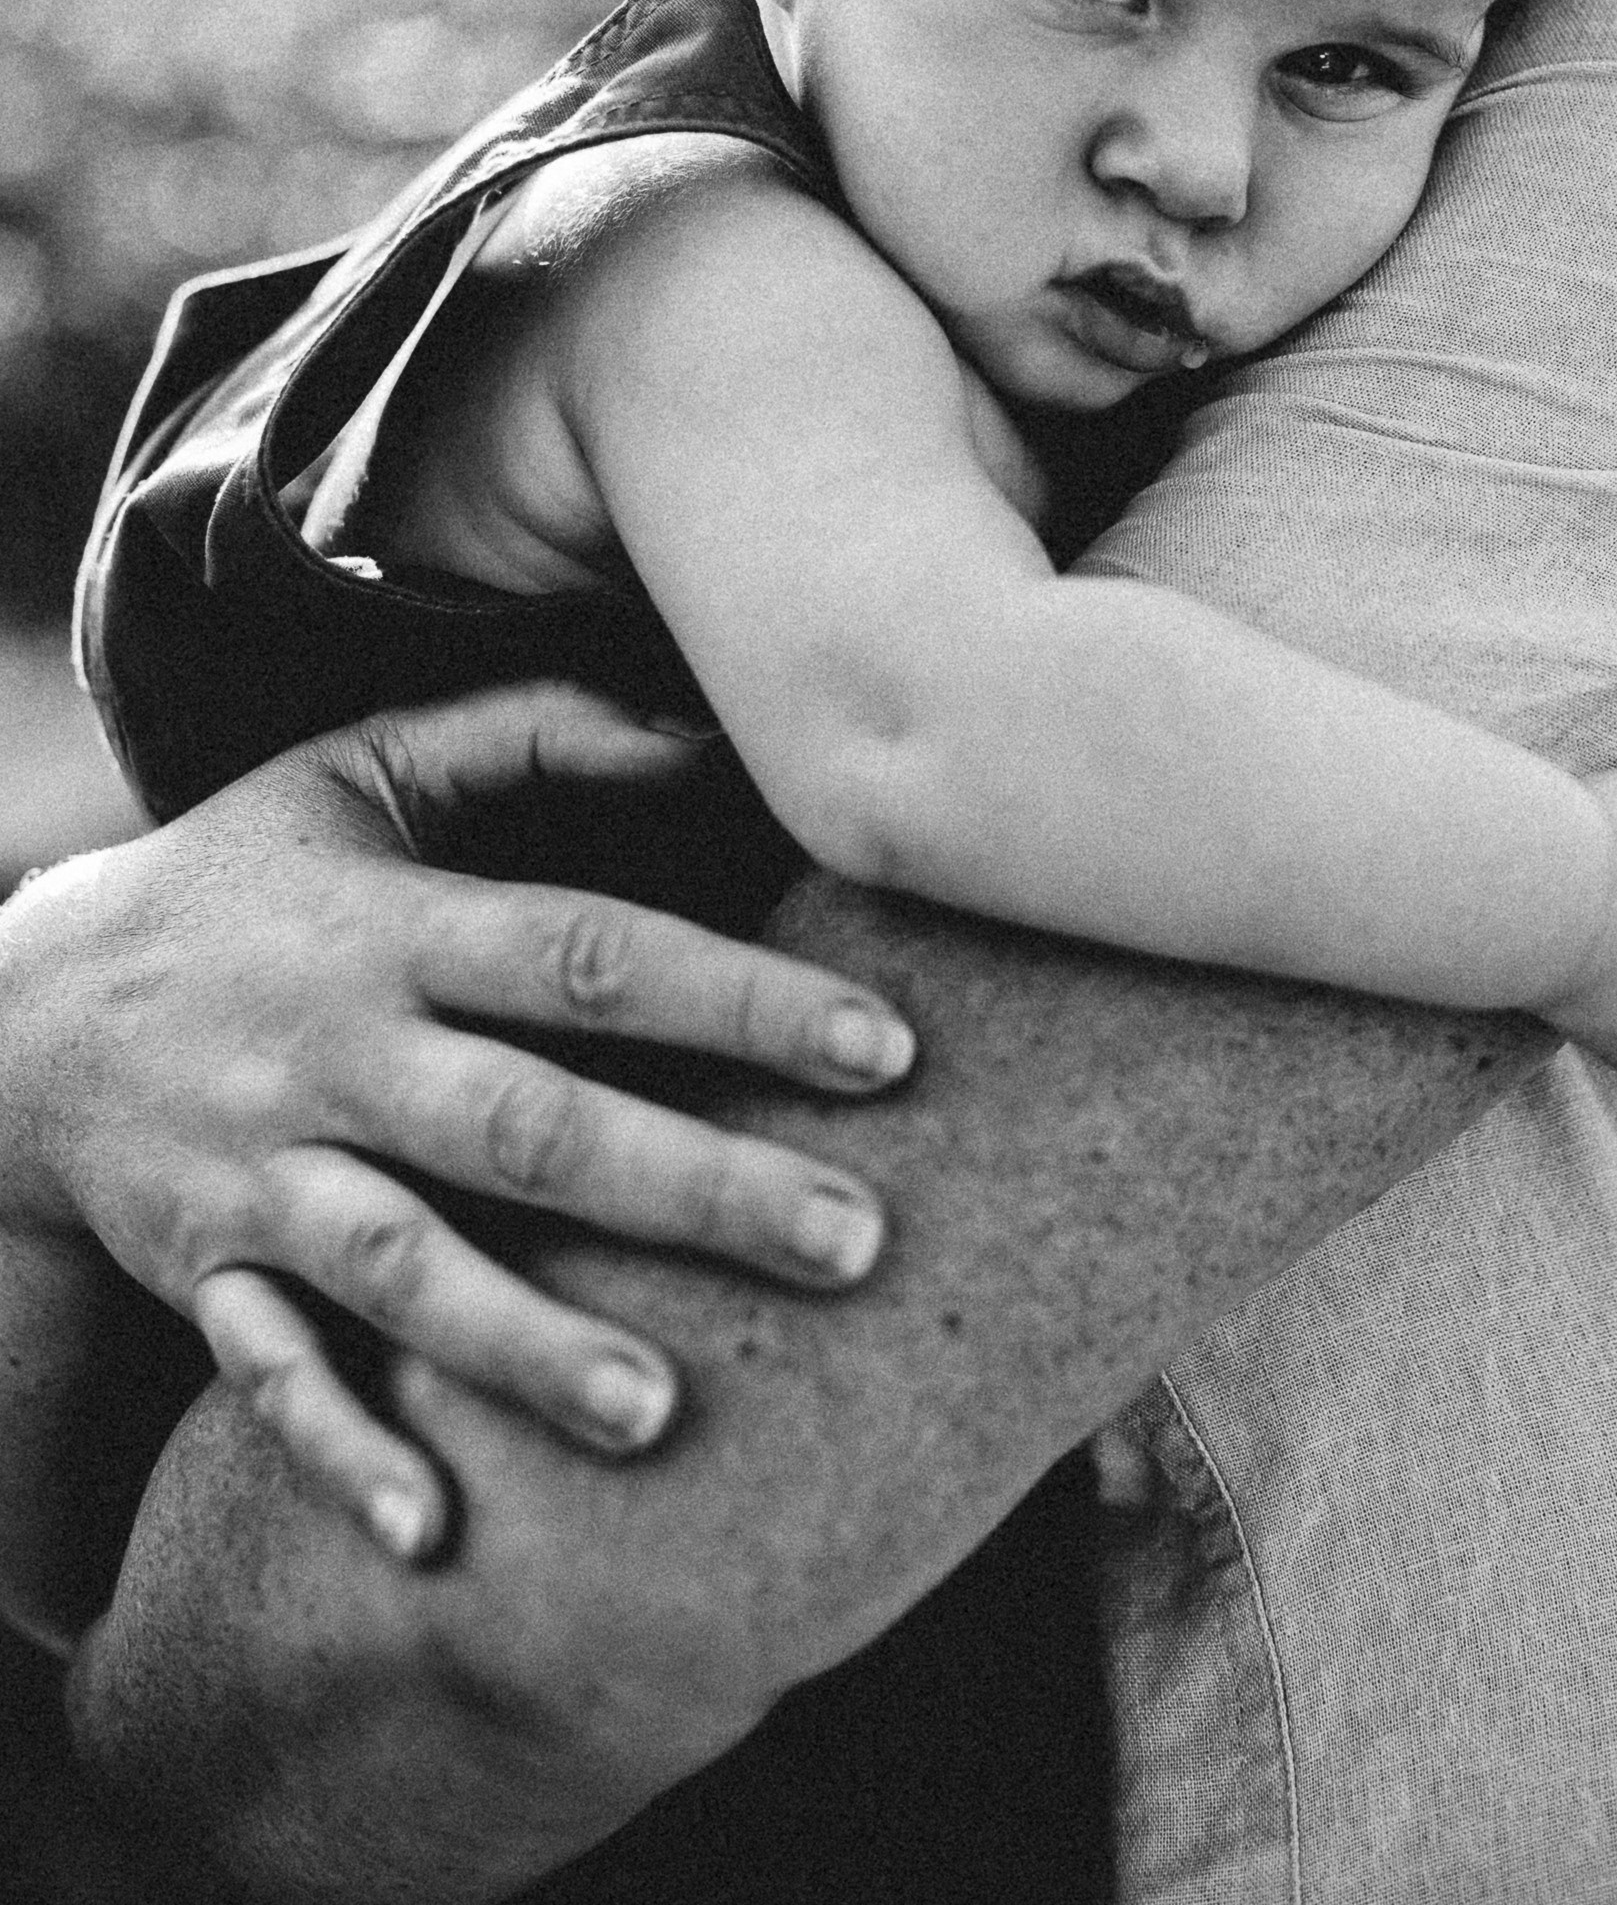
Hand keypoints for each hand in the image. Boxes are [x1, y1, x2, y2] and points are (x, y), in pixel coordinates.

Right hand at [1, 684, 914, 1561]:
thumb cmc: (246, 876)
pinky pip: (271, 1376)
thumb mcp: (362, 767)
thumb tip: (700, 729)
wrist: (19, 1008)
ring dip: (528, 1344)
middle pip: (529, 1127)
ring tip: (661, 1413)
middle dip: (694, 1187)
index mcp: (398, 929)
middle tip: (853, 1245)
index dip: (736, 998)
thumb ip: (530, 734)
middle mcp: (337, 1054)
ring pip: (405, 1267)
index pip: (590, 957)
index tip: (885, 1048)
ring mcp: (265, 1175)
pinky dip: (344, 1455)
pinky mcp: (208, 1274)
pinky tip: (440, 1532)